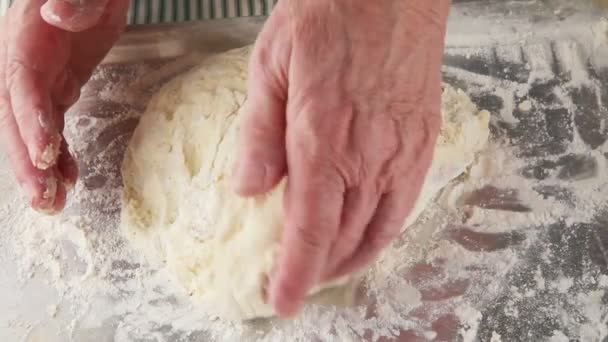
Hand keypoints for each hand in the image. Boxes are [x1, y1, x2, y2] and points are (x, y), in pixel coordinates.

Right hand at [0, 0, 126, 212]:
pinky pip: (52, 126)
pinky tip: (68, 177)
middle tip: (44, 200)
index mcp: (27, 39)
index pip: (22, 86)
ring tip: (53, 203)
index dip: (30, 121)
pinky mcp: (57, 86)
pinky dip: (59, 153)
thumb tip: (57, 15)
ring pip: (31, 130)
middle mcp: (24, 64)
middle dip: (27, 161)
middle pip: (16, 118)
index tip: (44, 154)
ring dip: (40, 168)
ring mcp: (39, 78)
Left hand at [234, 0, 449, 315]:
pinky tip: (370, 234)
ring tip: (331, 269)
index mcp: (323, 137)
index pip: (310, 228)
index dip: (296, 272)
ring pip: (380, 228)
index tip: (283, 300)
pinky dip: (386, 230)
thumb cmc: (330, 13)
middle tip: (299, 281)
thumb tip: (250, 188)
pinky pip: (407, 202)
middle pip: (345, 236)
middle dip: (320, 270)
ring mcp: (403, 148)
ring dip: (353, 258)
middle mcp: (369, 153)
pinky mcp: (425, 139)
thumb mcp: (271, 65)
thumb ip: (260, 134)